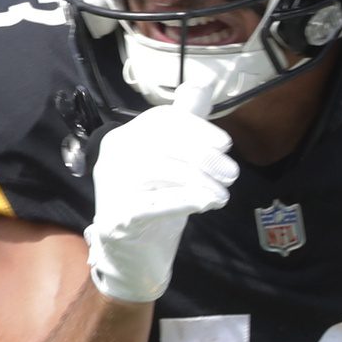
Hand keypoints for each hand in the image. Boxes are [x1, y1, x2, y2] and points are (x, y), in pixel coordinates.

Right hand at [83, 104, 238, 302]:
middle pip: (162, 143)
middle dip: (204, 156)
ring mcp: (110, 188)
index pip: (162, 120)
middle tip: (231, 173)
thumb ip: (185, 124)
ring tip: (222, 194)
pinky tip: (207, 203)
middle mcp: (110, 158)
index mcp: (122, 138)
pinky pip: (153, 203)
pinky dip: (185, 199)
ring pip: (160, 170)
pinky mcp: (116, 218)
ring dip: (199, 180)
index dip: (197, 128)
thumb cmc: (155, 205)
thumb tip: (202, 83)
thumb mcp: (173, 162)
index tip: (225, 145)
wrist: (132, 257)